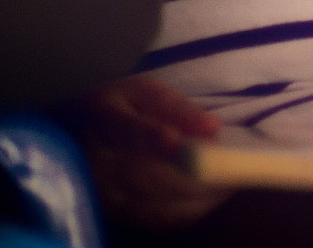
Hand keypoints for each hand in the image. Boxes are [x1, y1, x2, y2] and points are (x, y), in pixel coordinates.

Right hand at [69, 76, 228, 230]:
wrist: (76, 138)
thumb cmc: (120, 108)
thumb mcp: (144, 92)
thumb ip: (177, 107)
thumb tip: (212, 127)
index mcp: (106, 119)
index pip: (128, 130)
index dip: (152, 137)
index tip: (176, 141)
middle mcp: (100, 163)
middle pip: (151, 176)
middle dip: (198, 175)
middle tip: (235, 168)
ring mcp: (107, 195)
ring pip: (159, 203)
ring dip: (200, 196)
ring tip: (231, 182)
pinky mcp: (119, 215)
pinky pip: (160, 219)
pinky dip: (191, 210)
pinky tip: (211, 197)